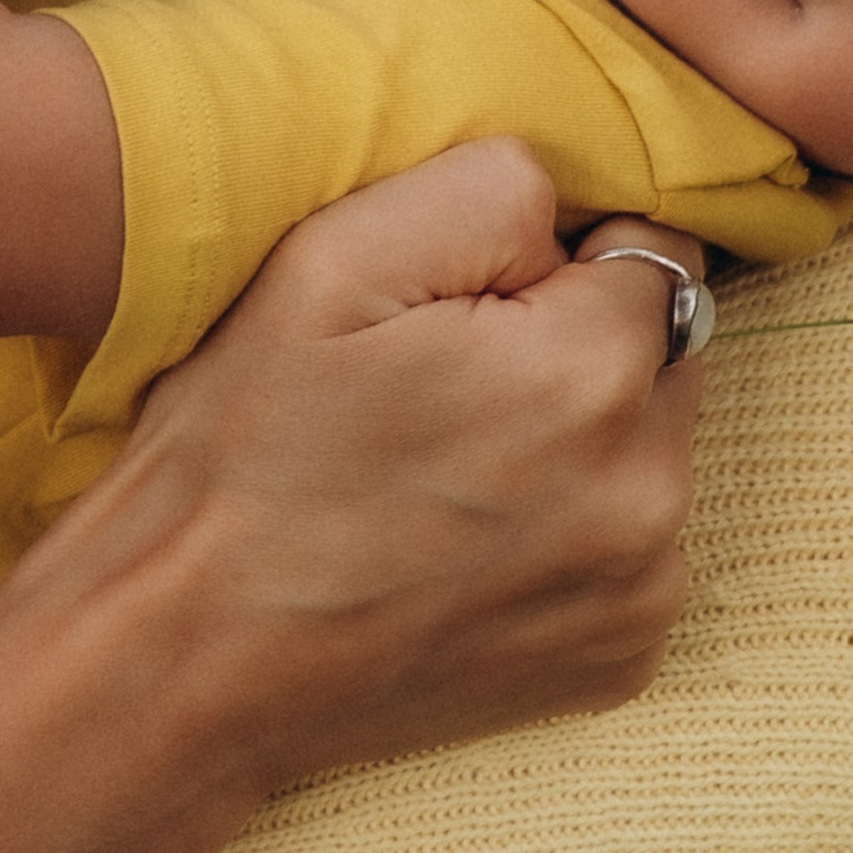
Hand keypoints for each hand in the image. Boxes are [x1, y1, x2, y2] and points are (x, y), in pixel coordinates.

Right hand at [0, 138, 706, 813]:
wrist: (187, 664)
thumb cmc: (244, 454)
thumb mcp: (331, 262)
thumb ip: (490, 187)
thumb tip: (573, 205)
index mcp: (590, 373)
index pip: (654, 247)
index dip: (553, 264)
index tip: (461, 315)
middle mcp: (648, 490)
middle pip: (665, 353)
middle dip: (579, 347)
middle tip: (443, 392)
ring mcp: (643, 588)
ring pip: (651, 451)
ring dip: (583, 442)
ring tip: (445, 473)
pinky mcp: (622, 657)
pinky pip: (634, 547)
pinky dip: (575, 534)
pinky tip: (466, 546)